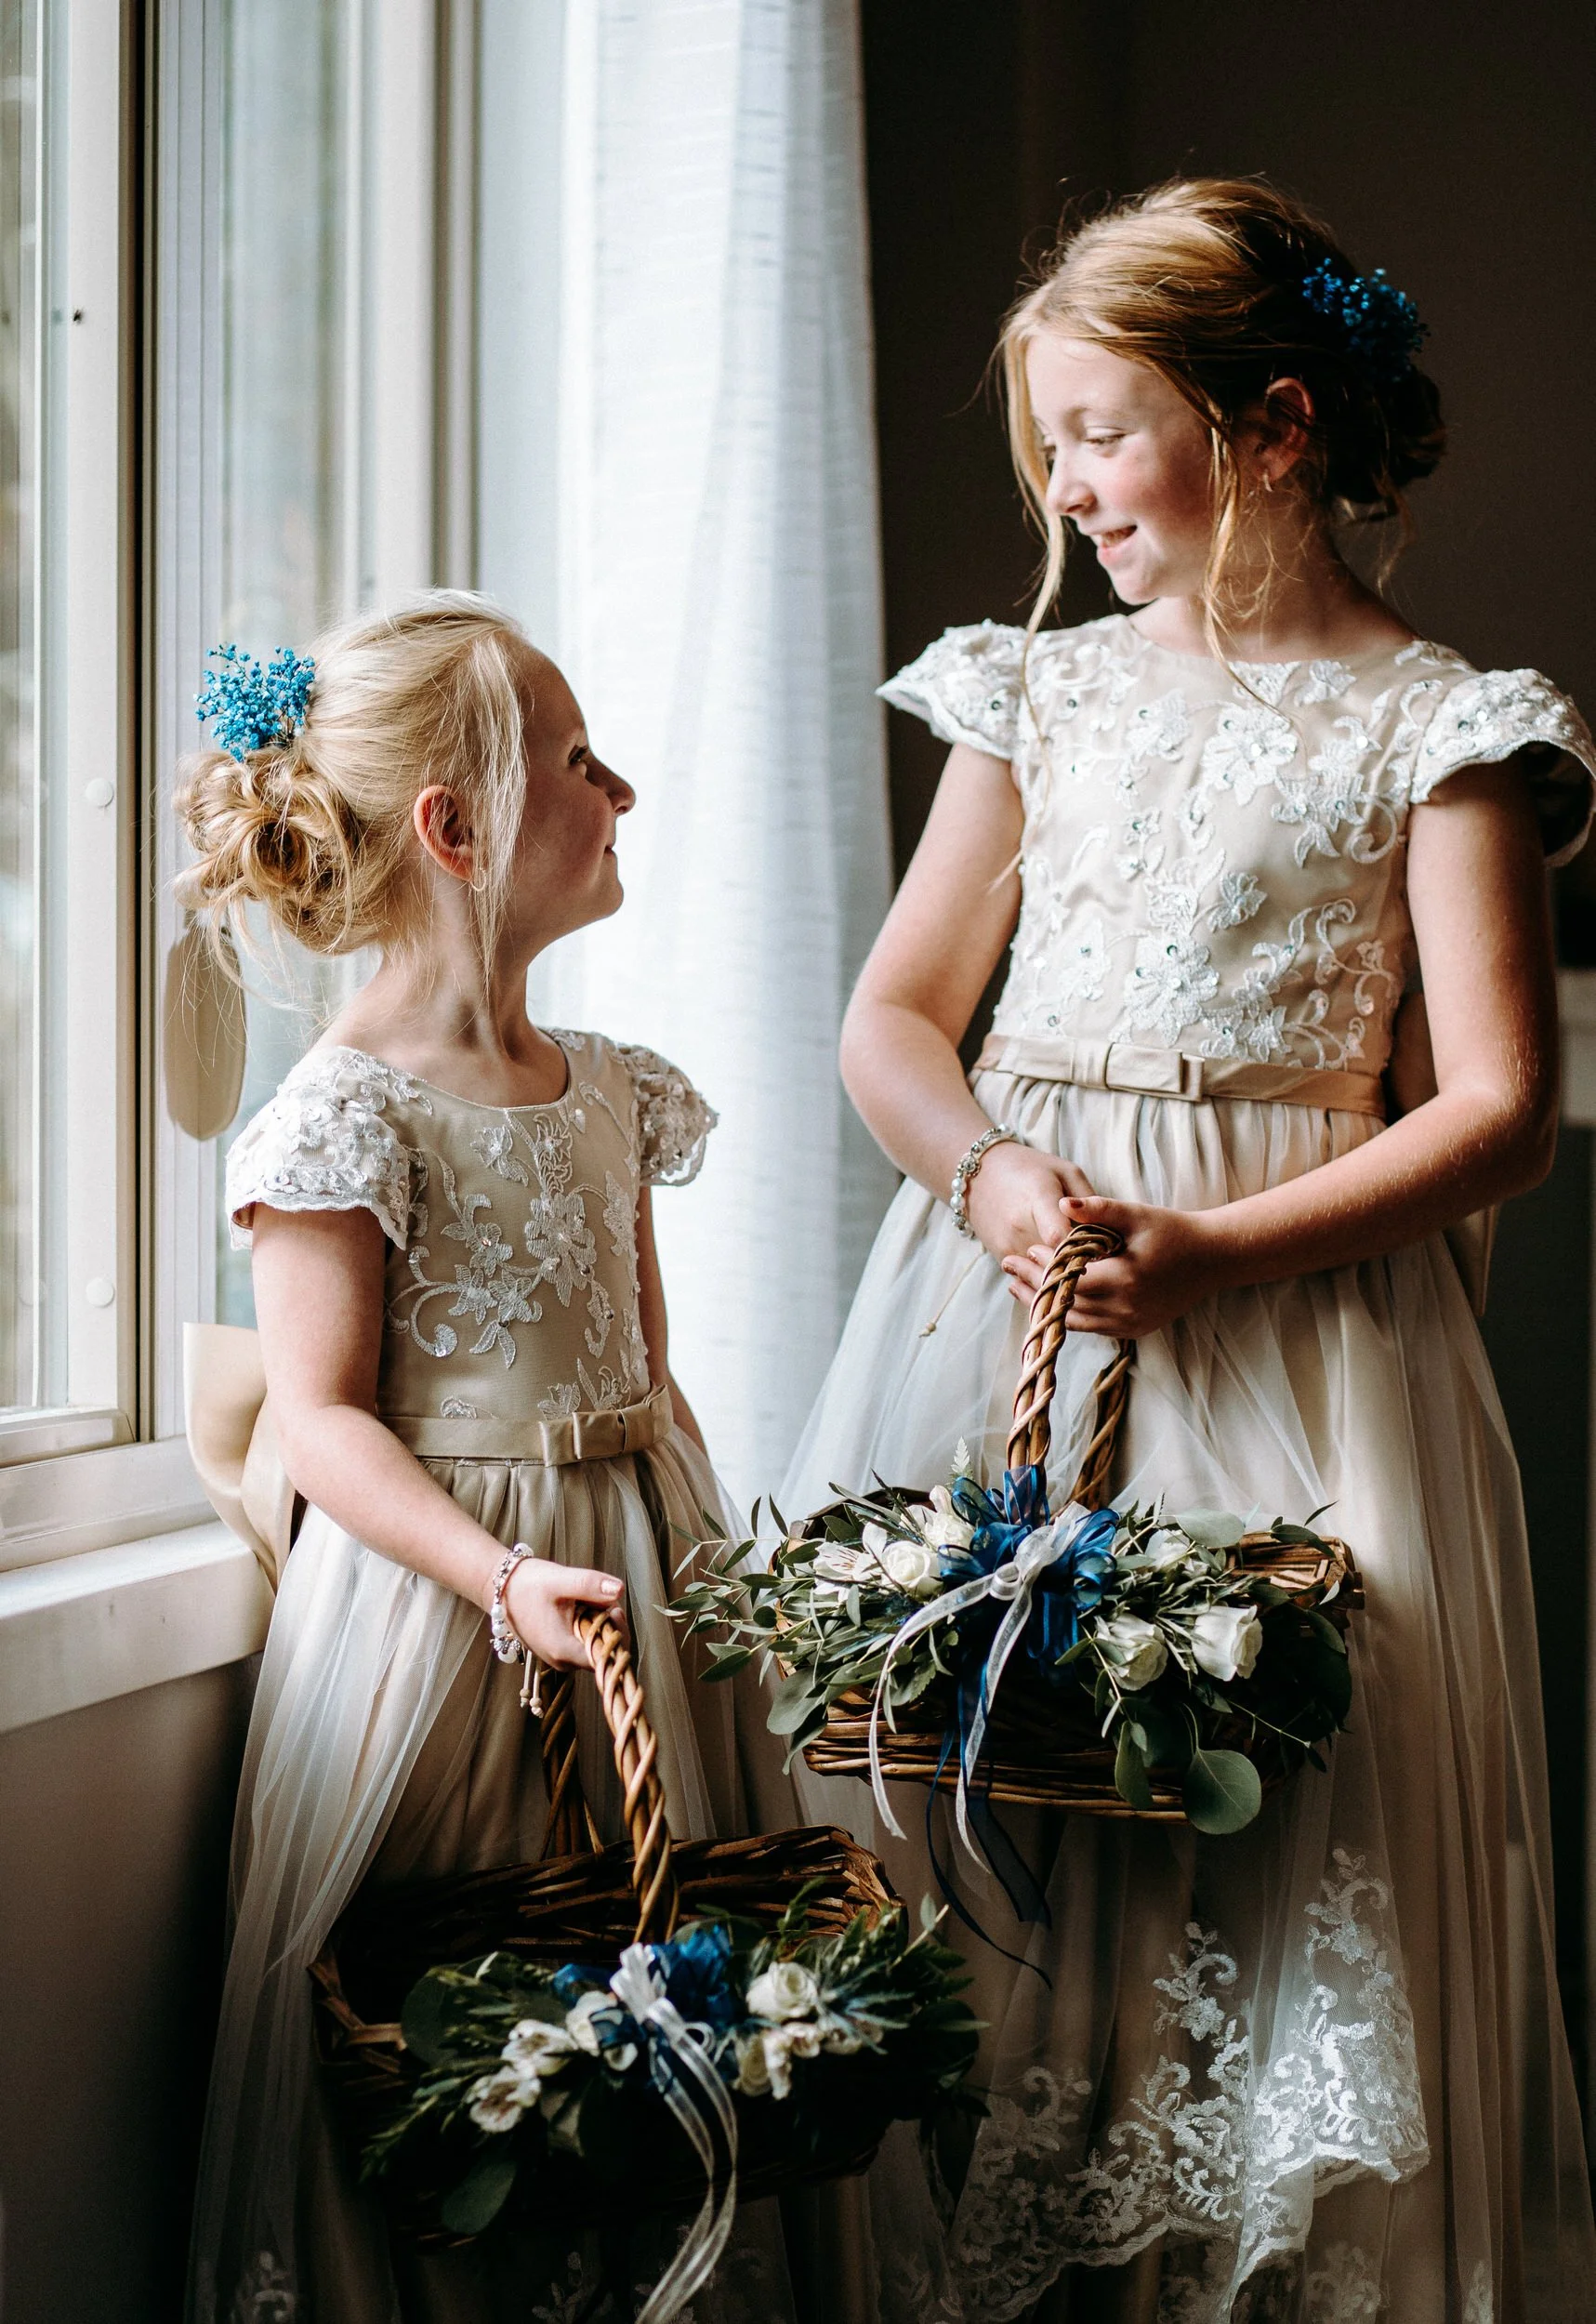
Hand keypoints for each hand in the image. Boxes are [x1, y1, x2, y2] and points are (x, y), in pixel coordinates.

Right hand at [502, 1558, 625, 1666]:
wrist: (500, 1589)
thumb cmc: (527, 1584)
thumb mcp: (560, 1579)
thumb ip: (590, 1585)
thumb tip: (619, 1590)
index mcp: (563, 1650)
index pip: (608, 1657)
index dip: (618, 1633)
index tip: (614, 1608)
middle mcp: (562, 1662)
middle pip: (604, 1652)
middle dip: (610, 1625)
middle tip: (600, 1598)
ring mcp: (559, 1659)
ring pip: (594, 1647)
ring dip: (599, 1625)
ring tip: (585, 1601)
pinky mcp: (557, 1652)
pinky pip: (583, 1644)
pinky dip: (588, 1626)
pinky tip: (578, 1608)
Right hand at [963, 1140, 1096, 1264]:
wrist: (979, 1175)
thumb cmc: (1030, 1169)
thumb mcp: (1065, 1172)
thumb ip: (1089, 1201)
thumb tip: (1112, 1233)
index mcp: (1038, 1197)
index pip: (1062, 1238)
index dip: (1087, 1249)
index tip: (1106, 1251)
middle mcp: (1019, 1227)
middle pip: (1058, 1261)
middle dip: (1083, 1263)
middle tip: (1102, 1258)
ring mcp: (1008, 1246)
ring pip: (1047, 1275)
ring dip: (1067, 1272)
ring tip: (1082, 1259)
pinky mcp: (1002, 1259)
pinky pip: (1033, 1277)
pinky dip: (1050, 1274)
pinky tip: (1061, 1262)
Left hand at [1001, 1193, 1233, 1336]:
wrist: (1211, 1259)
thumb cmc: (1173, 1231)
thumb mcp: (1136, 1215)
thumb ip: (1098, 1209)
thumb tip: (1062, 1205)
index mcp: (1125, 1279)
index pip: (1068, 1279)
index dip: (1042, 1268)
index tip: (1023, 1250)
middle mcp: (1126, 1308)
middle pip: (1066, 1304)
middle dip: (1034, 1286)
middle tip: (1008, 1269)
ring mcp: (1130, 1324)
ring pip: (1075, 1321)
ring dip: (1046, 1305)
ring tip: (1018, 1288)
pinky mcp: (1135, 1330)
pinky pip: (1092, 1327)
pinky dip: (1069, 1314)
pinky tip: (1052, 1300)